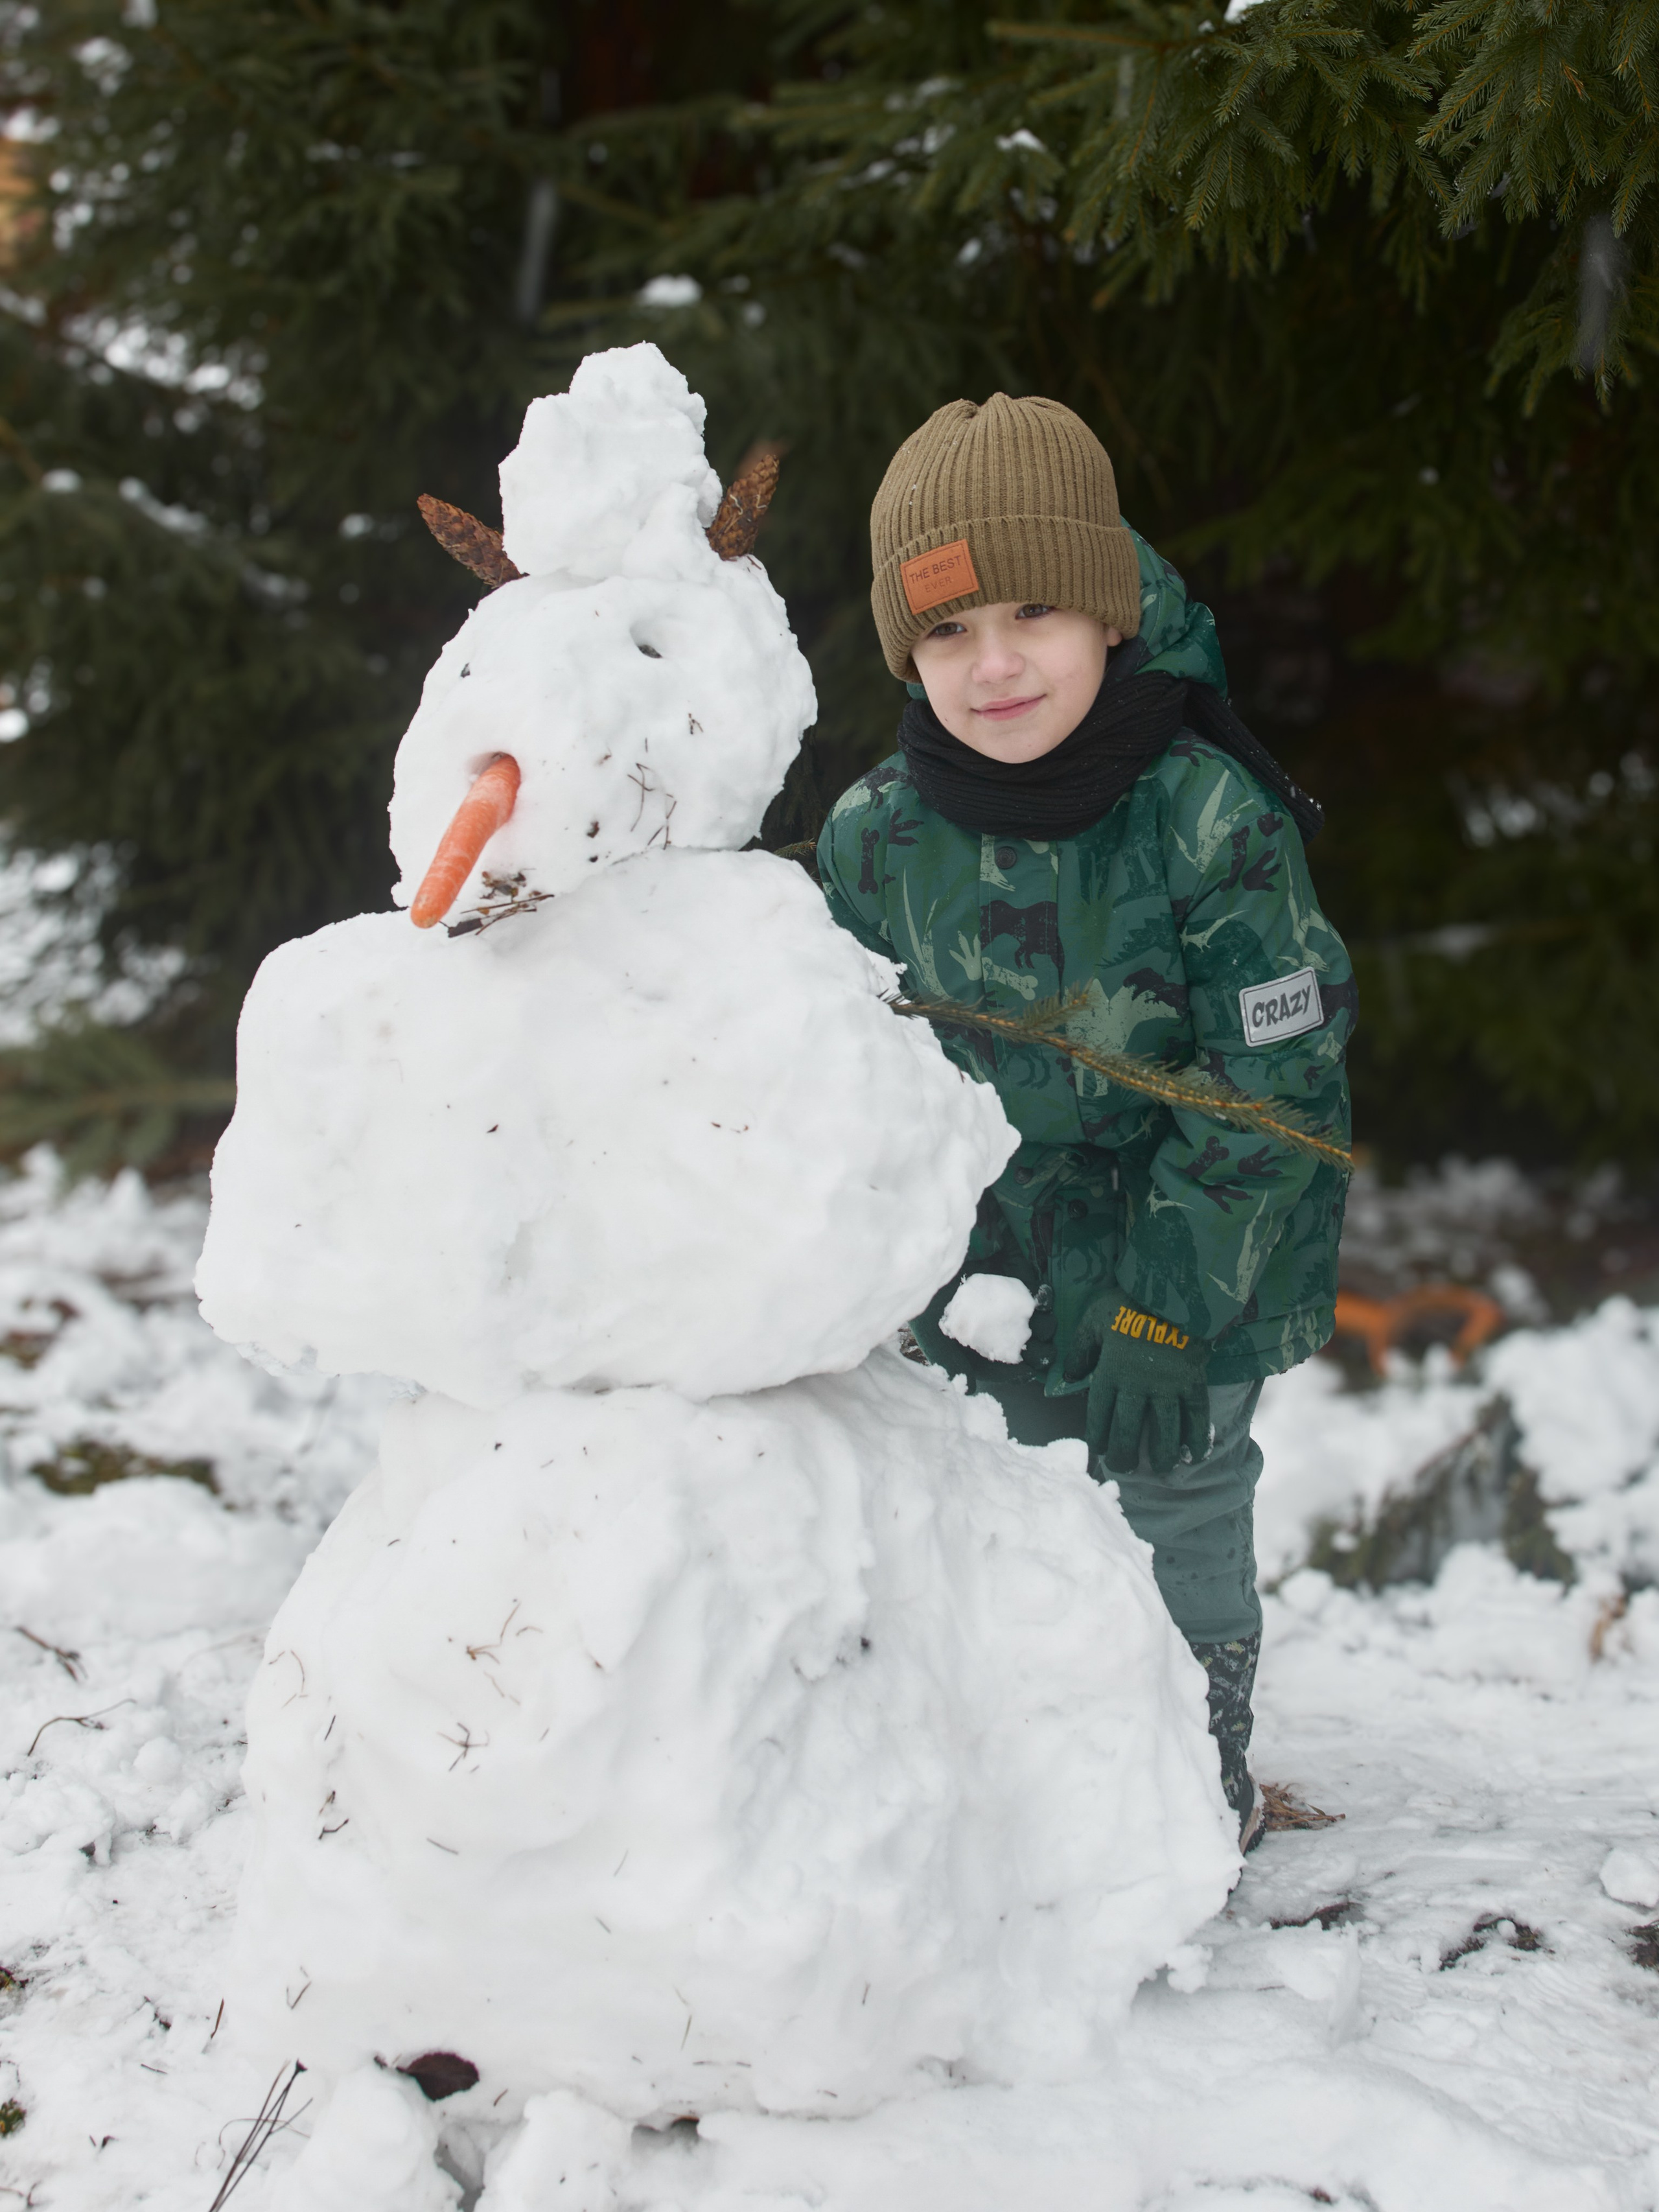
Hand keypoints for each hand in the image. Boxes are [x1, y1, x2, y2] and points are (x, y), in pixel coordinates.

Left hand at [1066, 1297, 1210, 1474]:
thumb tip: (1070, 1375)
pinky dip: (1196, 1437)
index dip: (1099, 1437)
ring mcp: (1168, 1387)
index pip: (1100, 1415)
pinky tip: (1195, 1454)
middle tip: (1125, 1468)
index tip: (1099, 1451)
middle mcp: (1138, 1386)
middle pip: (1129, 1430)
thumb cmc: (1129, 1302)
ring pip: (1164, 1430)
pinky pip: (1196, 1416)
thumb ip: (1081, 1349)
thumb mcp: (1094, 1318)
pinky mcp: (1193, 1382)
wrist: (1173, 1290)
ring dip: (1162, 1453)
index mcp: (1111, 1372)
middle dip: (1125, 1454)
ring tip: (1160, 1468)